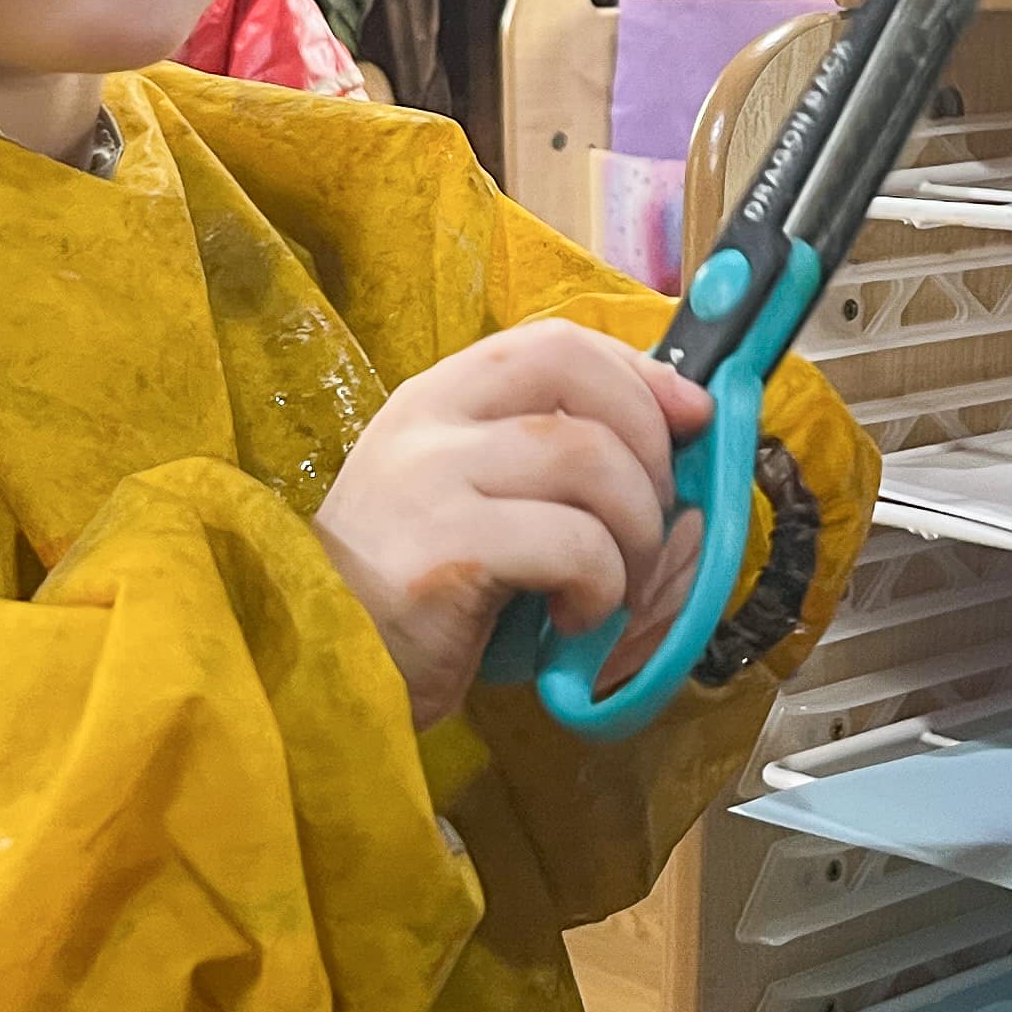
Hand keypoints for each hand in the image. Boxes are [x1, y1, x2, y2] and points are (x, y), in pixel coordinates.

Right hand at [314, 319, 712, 726]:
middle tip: (650, 517)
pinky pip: (573, 543)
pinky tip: (573, 618)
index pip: (555, 341)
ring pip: (589, 458)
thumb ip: (556, 467)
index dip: (639, 374)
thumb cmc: (417, 597)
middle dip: (647, 439)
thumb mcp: (481, 507)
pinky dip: (602, 585)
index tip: (689, 418)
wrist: (322, 670)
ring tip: (613, 582)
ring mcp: (430, 478)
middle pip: (574, 370)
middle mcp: (429, 421)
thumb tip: (687, 460)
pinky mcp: (445, 549)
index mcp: (438, 399)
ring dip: (635, 528)